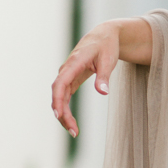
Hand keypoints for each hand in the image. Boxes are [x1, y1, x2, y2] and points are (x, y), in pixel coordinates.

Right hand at [51, 21, 125, 137]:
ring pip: (60, 97)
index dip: (58, 99)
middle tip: (74, 131)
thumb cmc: (106, 46)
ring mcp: (67, 75)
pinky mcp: (70, 80)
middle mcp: (66, 69)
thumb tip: (103, 93)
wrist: (103, 36)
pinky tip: (71, 122)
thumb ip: (104, 76)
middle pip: (58, 94)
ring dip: (64, 115)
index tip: (59, 115)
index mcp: (74, 63)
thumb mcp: (109, 60)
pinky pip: (64, 97)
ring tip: (74, 131)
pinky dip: (66, 110)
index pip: (61, 83)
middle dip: (62, 114)